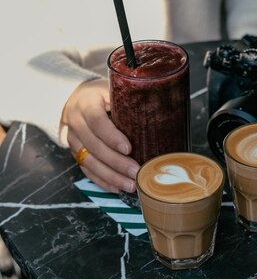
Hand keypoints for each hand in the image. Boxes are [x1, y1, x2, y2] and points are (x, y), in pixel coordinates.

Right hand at [62, 79, 139, 193]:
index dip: (111, 137)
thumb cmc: (103, 95)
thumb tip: (161, 110)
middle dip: (116, 162)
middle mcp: (76, 122)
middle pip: (94, 146)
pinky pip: (86, 170)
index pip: (97, 121)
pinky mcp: (74, 152)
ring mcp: (73, 139)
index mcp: (86, 103)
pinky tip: (117, 187)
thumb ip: (129, 100)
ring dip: (110, 176)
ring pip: (89, 162)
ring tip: (130, 185)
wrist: (77, 99)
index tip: (128, 148)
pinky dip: (102, 181)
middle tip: (136, 172)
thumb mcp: (113, 91)